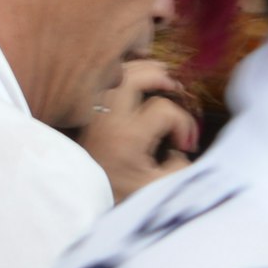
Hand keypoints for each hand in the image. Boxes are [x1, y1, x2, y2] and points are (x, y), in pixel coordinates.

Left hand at [77, 58, 197, 199]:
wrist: (83, 196)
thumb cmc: (119, 193)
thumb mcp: (155, 187)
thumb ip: (177, 169)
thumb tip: (180, 152)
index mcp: (128, 136)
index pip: (163, 110)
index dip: (182, 123)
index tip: (184, 144)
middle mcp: (110, 120)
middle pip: (133, 77)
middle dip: (159, 76)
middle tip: (175, 86)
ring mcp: (98, 113)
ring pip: (117, 75)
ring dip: (142, 70)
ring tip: (161, 76)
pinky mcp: (90, 113)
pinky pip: (106, 82)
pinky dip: (125, 75)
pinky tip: (138, 79)